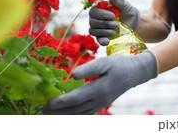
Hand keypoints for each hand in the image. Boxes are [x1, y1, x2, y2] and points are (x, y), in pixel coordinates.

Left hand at [43, 50, 157, 114]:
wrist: (134, 73)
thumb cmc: (118, 65)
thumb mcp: (104, 62)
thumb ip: (89, 69)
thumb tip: (72, 75)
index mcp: (98, 90)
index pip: (75, 100)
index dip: (60, 103)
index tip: (47, 102)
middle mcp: (99, 101)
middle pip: (74, 111)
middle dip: (57, 112)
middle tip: (42, 109)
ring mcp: (100, 105)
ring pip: (78, 115)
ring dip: (63, 116)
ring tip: (49, 113)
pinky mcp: (100, 105)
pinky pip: (84, 113)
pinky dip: (72, 115)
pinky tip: (64, 113)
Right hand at [89, 0, 139, 45]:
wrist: (133, 23)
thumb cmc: (127, 11)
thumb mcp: (125, 5)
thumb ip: (118, 0)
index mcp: (100, 8)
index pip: (93, 11)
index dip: (101, 14)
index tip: (113, 16)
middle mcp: (96, 18)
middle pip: (92, 21)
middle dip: (105, 23)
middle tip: (116, 24)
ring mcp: (98, 28)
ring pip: (93, 30)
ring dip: (105, 31)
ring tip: (116, 30)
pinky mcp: (102, 36)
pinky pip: (97, 39)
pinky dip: (102, 40)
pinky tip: (108, 40)